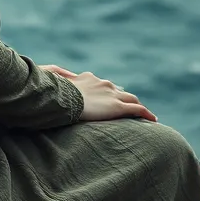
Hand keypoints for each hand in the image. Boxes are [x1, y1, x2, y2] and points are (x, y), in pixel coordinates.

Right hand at [39, 64, 157, 122]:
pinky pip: (137, 110)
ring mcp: (112, 95)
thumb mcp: (52, 86)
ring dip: (137, 106)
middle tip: (130, 107)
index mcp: (89, 79)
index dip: (109, 92)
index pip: (103, 86)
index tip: (110, 98)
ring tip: (144, 115)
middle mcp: (103, 84)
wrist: (63, 98)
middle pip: (119, 91)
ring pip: (131, 99)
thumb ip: (55, 83)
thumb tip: (46, 85)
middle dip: (125, 98)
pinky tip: (153, 120)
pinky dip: (146, 114)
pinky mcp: (118, 107)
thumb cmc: (54, 94)